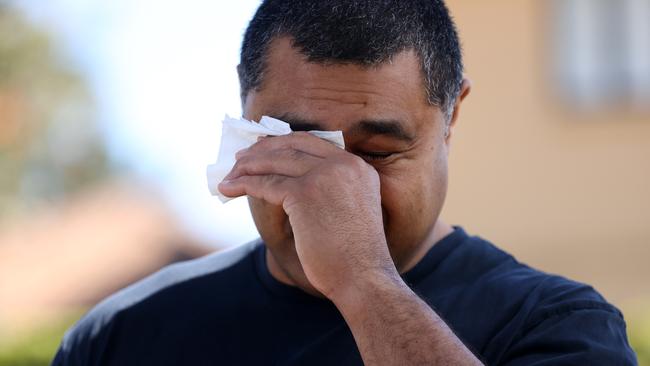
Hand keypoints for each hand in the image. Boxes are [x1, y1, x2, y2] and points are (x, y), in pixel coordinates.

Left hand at [218, 132, 397, 299]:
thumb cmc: (354, 254)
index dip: (283, 144)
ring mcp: (324, 176)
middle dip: (262, 151)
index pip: (312, 143)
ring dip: (248, 168)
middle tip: (241, 159)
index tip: (263, 149)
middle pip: (292, 147)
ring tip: (230, 175)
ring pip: (276, 162)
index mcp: (357, 166)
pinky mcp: (305, 193)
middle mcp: (343, 164)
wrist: (363, 277)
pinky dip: (244, 185)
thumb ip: (332, 188)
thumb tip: (292, 182)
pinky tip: (229, 189)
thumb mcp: (351, 208)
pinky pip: (266, 183)